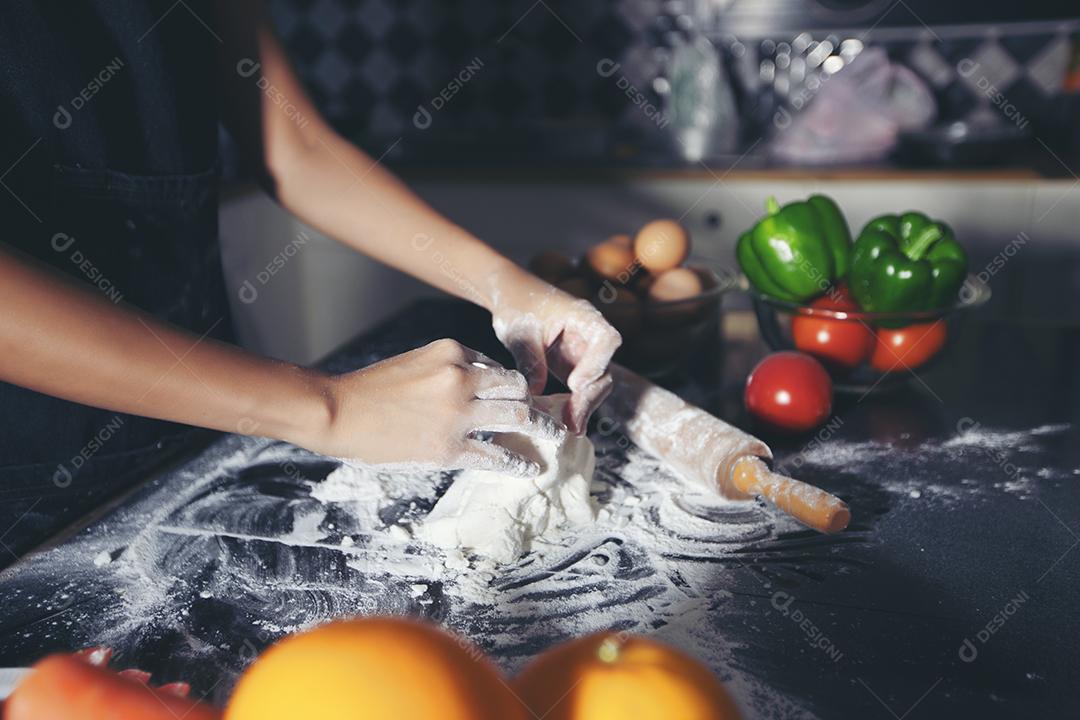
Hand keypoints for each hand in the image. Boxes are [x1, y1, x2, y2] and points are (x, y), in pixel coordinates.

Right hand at [300, 339, 563, 476]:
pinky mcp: (447, 447)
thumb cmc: (372, 389)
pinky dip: (517, 463)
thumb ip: (449, 371)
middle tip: (554, 415)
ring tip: (555, 438)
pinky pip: (495, 456)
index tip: (524, 397)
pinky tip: (529, 467)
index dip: (511, 385)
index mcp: (452, 352)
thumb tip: (481, 391)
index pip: (497, 366)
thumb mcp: (416, 361)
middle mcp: (461, 378)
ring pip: (516, 418)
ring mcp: (457, 413)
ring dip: (541, 429)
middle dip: (538, 403)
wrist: (338, 411)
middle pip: (517, 389)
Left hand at [489, 270, 621, 433]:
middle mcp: (591, 336)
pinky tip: (567, 425)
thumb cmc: (518, 304)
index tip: (575, 384)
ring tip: (570, 429)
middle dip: (589, 397)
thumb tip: (535, 392)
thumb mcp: (520, 331)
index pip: (606, 339)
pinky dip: (576, 406)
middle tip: (571, 422)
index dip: (596, 363)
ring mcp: (585, 353)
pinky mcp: (575, 367)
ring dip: (584, 407)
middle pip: (604, 370)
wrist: (513, 297)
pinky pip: (582, 390)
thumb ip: (530, 359)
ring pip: (596, 384)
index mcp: (583, 317)